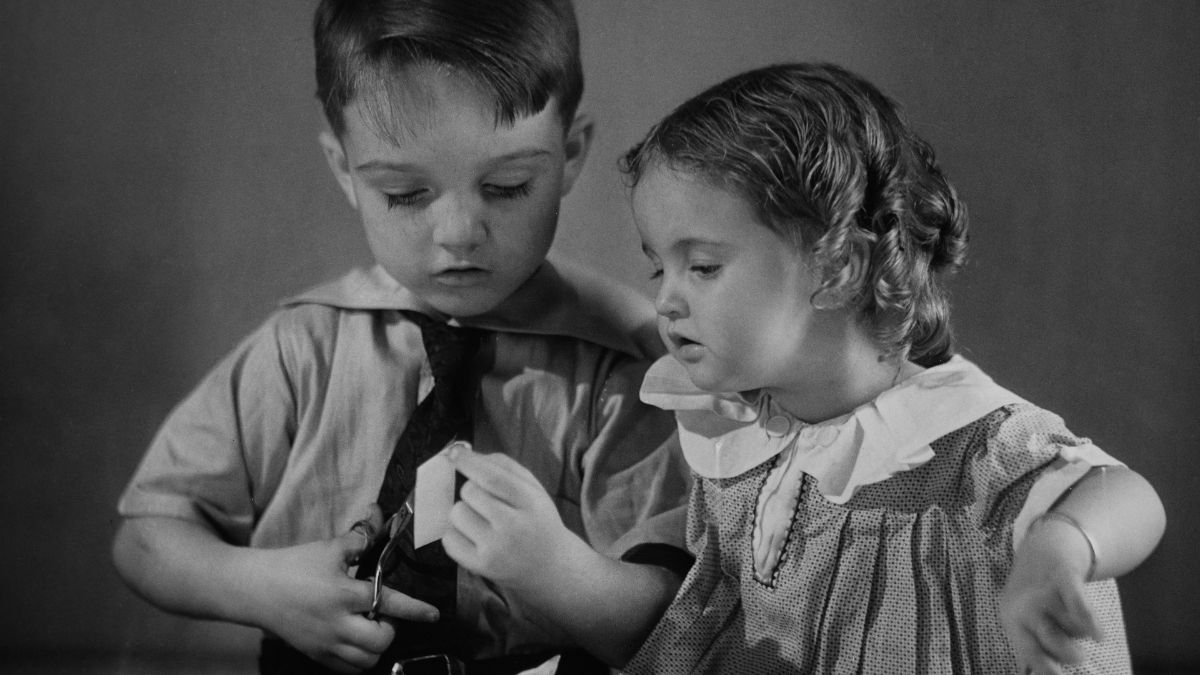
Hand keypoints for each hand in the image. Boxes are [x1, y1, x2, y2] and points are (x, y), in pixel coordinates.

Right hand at [250, 505, 439, 672]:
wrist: (255, 590)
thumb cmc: (293, 566)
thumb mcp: (328, 548)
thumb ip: (360, 536)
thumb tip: (380, 516)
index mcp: (343, 595)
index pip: (389, 603)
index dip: (415, 609)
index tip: (434, 614)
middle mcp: (337, 625)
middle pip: (381, 641)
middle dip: (392, 628)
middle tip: (385, 612)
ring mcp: (326, 644)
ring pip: (368, 660)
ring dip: (377, 645)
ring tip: (370, 625)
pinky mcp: (316, 655)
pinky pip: (349, 669)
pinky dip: (360, 659)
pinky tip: (357, 639)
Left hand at [442, 443, 574, 589]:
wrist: (549, 567)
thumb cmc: (537, 521)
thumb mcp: (534, 490)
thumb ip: (506, 467)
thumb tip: (468, 454)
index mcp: (531, 504)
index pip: (492, 479)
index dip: (469, 462)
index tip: (454, 453)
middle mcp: (514, 529)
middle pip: (470, 492)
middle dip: (471, 489)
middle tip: (485, 500)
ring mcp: (496, 550)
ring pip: (457, 513)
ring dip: (463, 510)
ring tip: (481, 519)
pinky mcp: (480, 566)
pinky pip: (449, 539)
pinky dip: (454, 532)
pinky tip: (472, 535)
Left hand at [1000, 517, 1102, 674]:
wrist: (1043, 547)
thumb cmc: (1036, 592)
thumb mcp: (1023, 616)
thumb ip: (1034, 643)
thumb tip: (1052, 673)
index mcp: (1013, 621)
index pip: (1029, 653)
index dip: (1047, 669)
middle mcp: (1025, 607)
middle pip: (1056, 644)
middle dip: (1071, 653)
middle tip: (1078, 653)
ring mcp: (1045, 592)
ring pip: (1076, 628)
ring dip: (1083, 630)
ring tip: (1073, 616)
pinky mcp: (1064, 577)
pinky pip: (1080, 605)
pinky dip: (1091, 622)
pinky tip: (1099, 636)